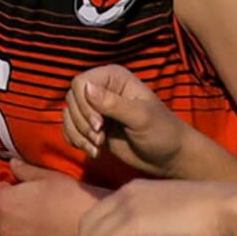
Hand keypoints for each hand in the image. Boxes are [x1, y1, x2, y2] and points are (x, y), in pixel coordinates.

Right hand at [64, 64, 196, 177]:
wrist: (168, 157)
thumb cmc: (161, 132)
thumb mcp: (141, 117)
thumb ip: (114, 104)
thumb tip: (86, 88)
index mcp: (114, 78)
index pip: (81, 82)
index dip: (84, 104)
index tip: (99, 125)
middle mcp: (102, 89)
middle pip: (71, 99)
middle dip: (82, 122)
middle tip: (100, 139)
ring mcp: (96, 109)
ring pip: (68, 115)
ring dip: (78, 134)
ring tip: (97, 147)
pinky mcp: (92, 127)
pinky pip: (70, 129)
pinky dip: (76, 141)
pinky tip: (94, 151)